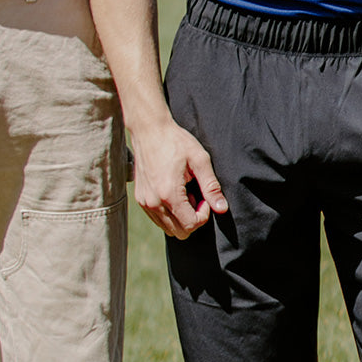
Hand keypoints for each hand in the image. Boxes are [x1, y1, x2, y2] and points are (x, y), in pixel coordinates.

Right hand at [131, 120, 227, 238]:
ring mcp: (144, 201)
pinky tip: (171, 191)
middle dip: (192, 217)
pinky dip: (168, 212)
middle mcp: (153, 202)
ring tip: (182, 192)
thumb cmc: (175, 141)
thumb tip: (222, 209)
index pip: (191, 225)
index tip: (204, 196)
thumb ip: (211, 187)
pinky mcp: (140, 198)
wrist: (149, 129)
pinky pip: (157, 219)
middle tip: (194, 194)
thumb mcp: (199, 160)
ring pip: (168, 228)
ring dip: (179, 216)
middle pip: (180, 232)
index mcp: (168, 194)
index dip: (203, 214)